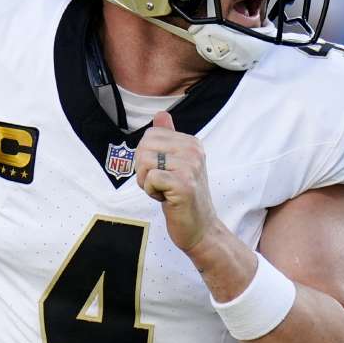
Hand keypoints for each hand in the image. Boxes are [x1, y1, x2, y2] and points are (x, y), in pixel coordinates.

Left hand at [135, 111, 219, 251]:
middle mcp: (193, 150)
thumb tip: (161, 113)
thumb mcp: (177, 164)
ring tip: (165, 191)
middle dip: (143, 169)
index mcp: (191, 143)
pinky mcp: (184, 185)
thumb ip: (168, 138)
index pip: (149, 135)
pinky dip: (151, 192)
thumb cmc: (184, 198)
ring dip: (146, 182)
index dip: (147, 157)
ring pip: (144, 162)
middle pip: (143, 146)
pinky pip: (149, 179)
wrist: (201, 229)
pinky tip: (166, 199)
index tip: (163, 173)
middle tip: (161, 184)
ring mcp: (190, 167)